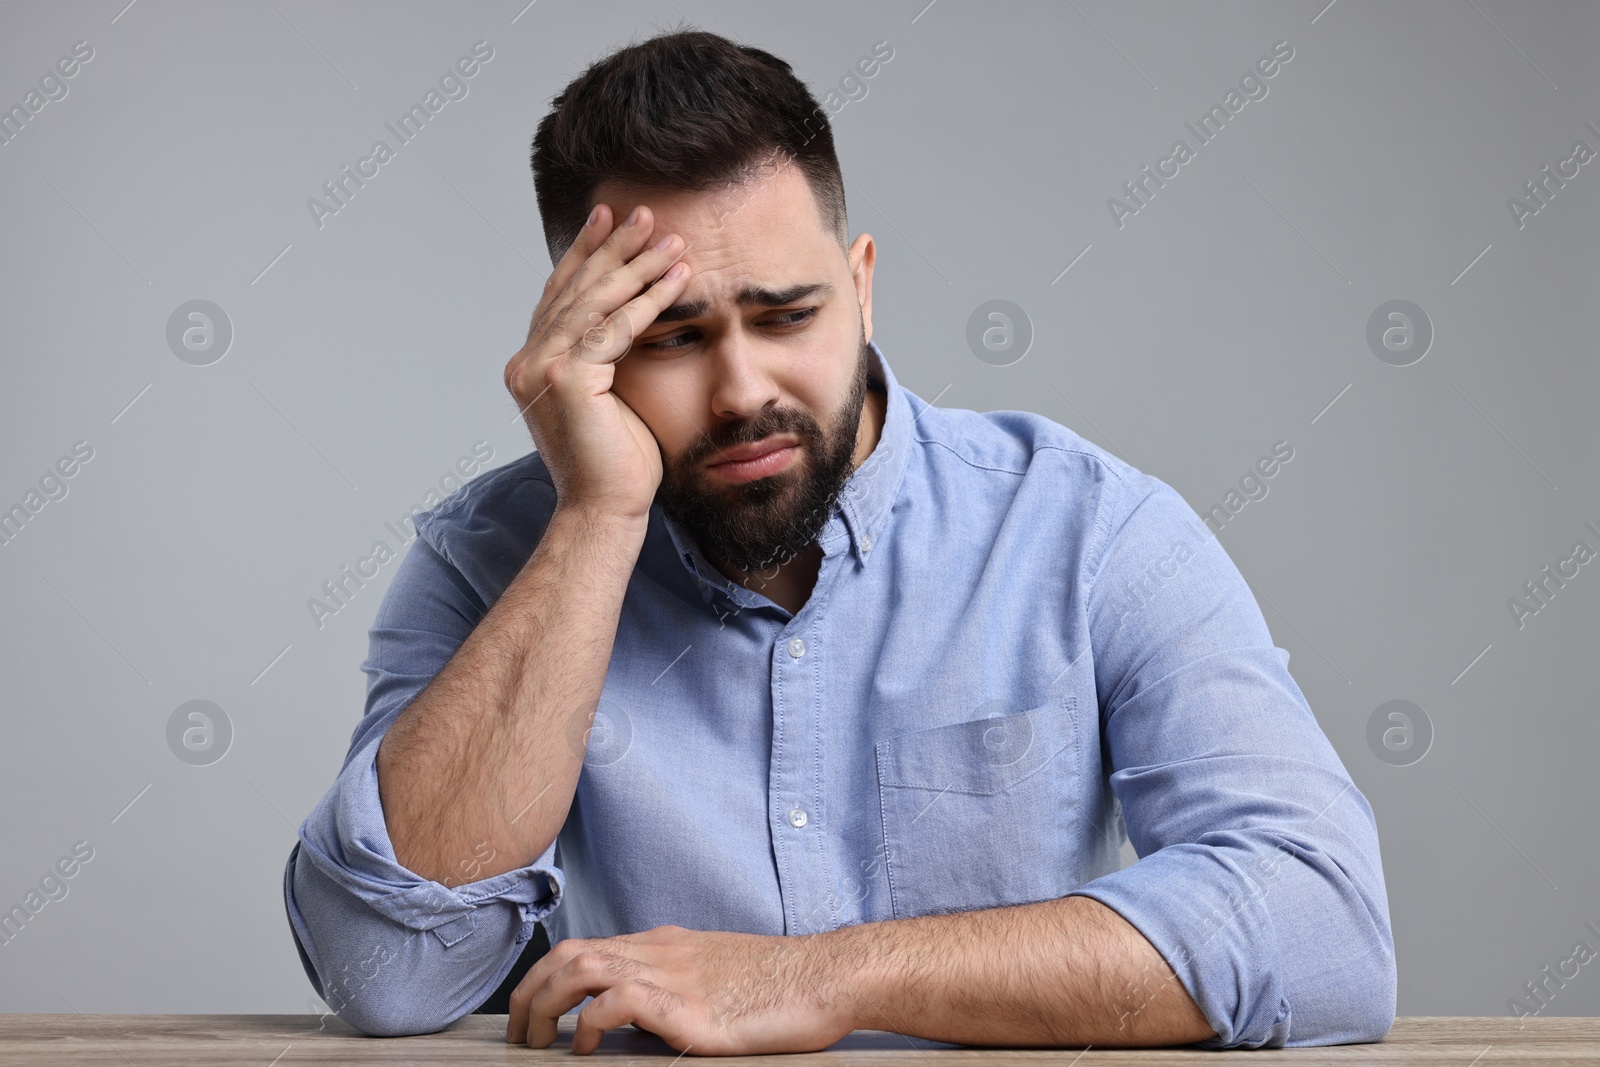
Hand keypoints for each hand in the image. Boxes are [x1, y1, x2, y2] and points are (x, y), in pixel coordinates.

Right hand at [504, 203, 692, 524]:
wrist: (604, 511)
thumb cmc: (617, 466)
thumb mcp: (610, 398)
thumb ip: (608, 359)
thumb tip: (632, 324)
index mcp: (532, 365)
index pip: (560, 296)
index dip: (585, 254)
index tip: (609, 220)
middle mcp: (528, 362)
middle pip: (575, 289)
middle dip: (612, 247)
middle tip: (643, 211)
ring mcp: (541, 370)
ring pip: (596, 302)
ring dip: (637, 265)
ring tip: (671, 236)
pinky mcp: (567, 380)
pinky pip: (615, 327)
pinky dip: (648, 299)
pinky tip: (677, 277)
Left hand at [505, 925, 856, 1055]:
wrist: (829, 977)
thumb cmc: (785, 986)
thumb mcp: (719, 979)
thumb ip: (678, 990)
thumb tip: (642, 1020)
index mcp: (667, 945)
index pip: (587, 947)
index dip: (546, 980)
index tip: (531, 1015)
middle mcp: (662, 952)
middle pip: (570, 953)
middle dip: (530, 993)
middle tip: (519, 1035)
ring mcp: (674, 975)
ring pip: (581, 968)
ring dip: (546, 1005)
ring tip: (538, 1043)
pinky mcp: (688, 1006)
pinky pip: (618, 1000)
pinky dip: (589, 1024)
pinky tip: (586, 1051)